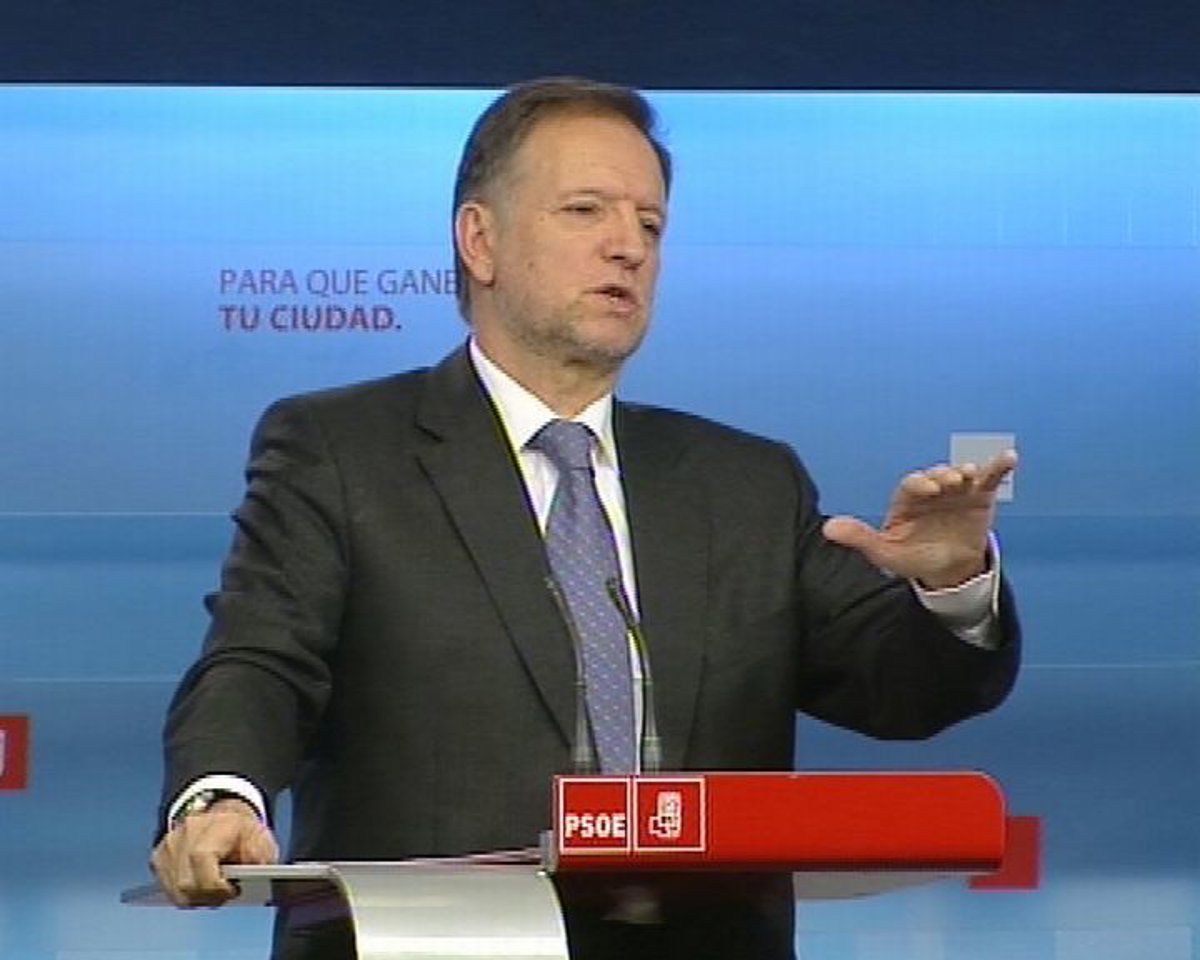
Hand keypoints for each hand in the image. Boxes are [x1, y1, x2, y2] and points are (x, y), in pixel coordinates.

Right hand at [151, 798, 278, 906]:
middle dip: (209, 896)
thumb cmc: (242, 830)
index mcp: (215, 824)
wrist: (221, 812)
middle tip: (225, 894)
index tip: (232, 890)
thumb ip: (259, 859)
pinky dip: (186, 894)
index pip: (201, 858)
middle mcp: (186, 833)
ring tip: (215, 891)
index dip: (215, 884)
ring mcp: (168, 846)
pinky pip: (169, 888)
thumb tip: (252, 880)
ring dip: (197, 898)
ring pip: (176, 891)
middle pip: (187, 883)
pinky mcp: (158, 858)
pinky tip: (201, 887)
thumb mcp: (262, 839)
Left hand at [822, 450, 1016, 588]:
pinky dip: (999, 466)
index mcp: (907, 500)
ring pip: (961, 474)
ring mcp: (957, 491)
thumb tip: (828, 528)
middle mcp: (932, 490)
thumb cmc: (913, 557)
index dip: (919, 483)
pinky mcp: (980, 496)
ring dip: (966, 471)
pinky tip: (1010, 457)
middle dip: (943, 475)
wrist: (948, 571)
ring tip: (971, 474)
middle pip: (937, 475)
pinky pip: (991, 478)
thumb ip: (860, 538)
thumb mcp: (886, 553)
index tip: (928, 489)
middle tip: (950, 480)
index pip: (911, 485)